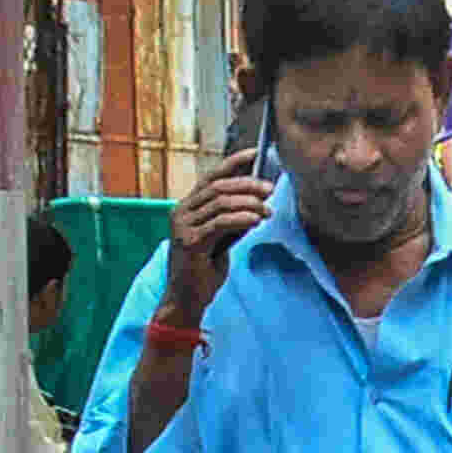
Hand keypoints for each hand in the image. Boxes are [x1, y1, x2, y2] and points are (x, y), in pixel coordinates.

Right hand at [166, 147, 268, 311]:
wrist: (187, 298)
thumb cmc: (205, 269)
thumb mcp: (223, 238)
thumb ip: (233, 219)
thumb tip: (258, 200)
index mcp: (188, 206)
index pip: (212, 177)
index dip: (234, 163)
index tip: (257, 153)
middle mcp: (181, 210)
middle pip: (217, 186)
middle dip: (247, 184)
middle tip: (270, 188)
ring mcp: (182, 225)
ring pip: (219, 203)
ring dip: (248, 203)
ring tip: (268, 209)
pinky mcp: (189, 241)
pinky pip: (219, 223)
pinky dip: (240, 218)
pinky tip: (256, 220)